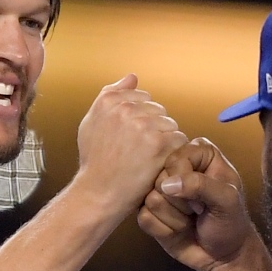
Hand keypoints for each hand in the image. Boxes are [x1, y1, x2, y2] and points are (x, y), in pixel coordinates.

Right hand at [75, 75, 187, 217]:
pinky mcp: (159, 143)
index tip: (130, 139)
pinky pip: (179, 139)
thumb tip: (133, 77)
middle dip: (154, 129)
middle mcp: (126, 108)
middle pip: (159, 110)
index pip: (143, 98)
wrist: (98, 193)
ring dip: (165, 141)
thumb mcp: (92, 123)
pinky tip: (157, 164)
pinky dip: (173, 153)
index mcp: (109, 100)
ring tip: (146, 159)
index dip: (140, 120)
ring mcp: (144, 125)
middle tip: (138, 151)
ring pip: (170, 125)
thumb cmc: (95, 162)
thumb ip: (111, 96)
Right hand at [138, 137, 267, 270]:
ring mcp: (160, 190)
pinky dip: (165, 230)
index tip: (205, 197)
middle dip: (182, 202)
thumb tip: (167, 185)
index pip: (176, 159)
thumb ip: (201, 185)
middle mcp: (177, 167)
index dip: (188, 181)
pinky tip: (179, 230)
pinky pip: (144, 218)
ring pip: (150, 200)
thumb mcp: (227, 201)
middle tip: (199, 210)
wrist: (223, 255)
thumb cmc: (231, 223)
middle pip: (160, 179)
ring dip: (175, 218)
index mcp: (199, 153)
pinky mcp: (149, 211)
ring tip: (191, 219)